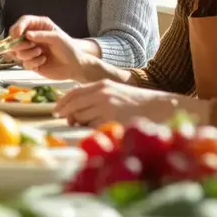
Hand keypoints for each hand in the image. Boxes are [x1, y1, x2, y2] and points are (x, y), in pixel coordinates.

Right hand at [5, 15, 88, 79]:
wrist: (75, 66)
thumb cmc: (69, 49)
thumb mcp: (57, 38)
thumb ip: (41, 35)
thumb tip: (26, 34)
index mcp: (39, 26)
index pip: (23, 22)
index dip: (17, 27)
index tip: (16, 35)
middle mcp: (32, 37)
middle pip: (14, 38)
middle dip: (21, 44)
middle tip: (31, 46)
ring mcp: (30, 50)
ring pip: (17, 52)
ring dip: (28, 54)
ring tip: (40, 53)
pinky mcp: (31, 62)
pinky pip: (24, 63)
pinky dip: (33, 62)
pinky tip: (43, 60)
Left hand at [54, 81, 176, 126]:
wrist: (160, 107)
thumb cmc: (138, 103)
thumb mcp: (116, 92)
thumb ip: (97, 96)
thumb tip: (76, 108)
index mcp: (102, 85)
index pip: (74, 93)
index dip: (62, 102)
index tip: (56, 110)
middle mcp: (102, 94)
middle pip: (73, 106)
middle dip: (67, 115)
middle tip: (66, 121)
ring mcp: (106, 108)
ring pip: (81, 118)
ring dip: (80, 124)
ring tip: (89, 125)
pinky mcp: (110, 121)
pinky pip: (91, 128)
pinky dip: (90, 131)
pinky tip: (99, 130)